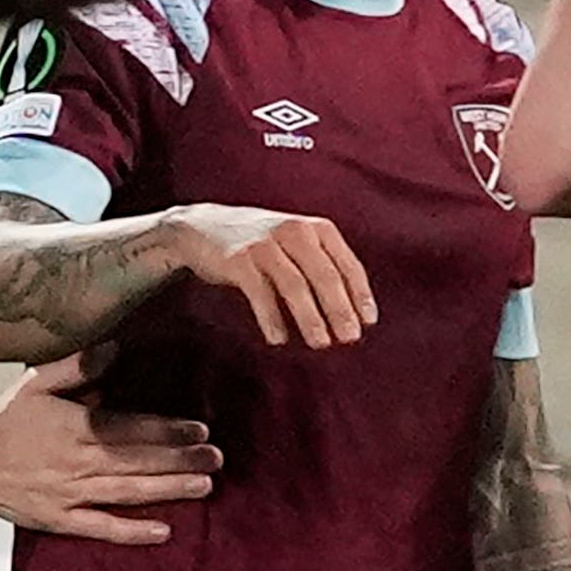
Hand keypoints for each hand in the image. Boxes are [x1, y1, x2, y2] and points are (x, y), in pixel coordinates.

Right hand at [0, 348, 217, 543]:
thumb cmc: (5, 421)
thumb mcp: (37, 384)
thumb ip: (78, 366)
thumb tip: (116, 346)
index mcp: (76, 428)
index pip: (132, 429)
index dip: (169, 431)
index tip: (202, 431)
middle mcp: (77, 462)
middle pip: (138, 461)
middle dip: (182, 460)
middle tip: (218, 459)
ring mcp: (69, 494)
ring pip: (128, 493)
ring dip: (169, 490)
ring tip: (205, 487)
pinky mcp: (59, 520)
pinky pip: (100, 528)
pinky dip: (131, 532)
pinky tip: (163, 532)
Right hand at [155, 204, 374, 348]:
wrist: (202, 227)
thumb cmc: (261, 243)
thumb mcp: (298, 243)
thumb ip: (323, 265)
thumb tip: (353, 310)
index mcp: (318, 229)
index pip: (348, 265)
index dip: (360, 295)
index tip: (368, 321)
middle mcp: (295, 232)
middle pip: (325, 276)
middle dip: (340, 310)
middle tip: (350, 337)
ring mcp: (265, 245)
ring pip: (296, 286)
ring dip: (310, 318)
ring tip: (321, 343)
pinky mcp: (239, 260)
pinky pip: (260, 294)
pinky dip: (271, 318)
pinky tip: (279, 339)